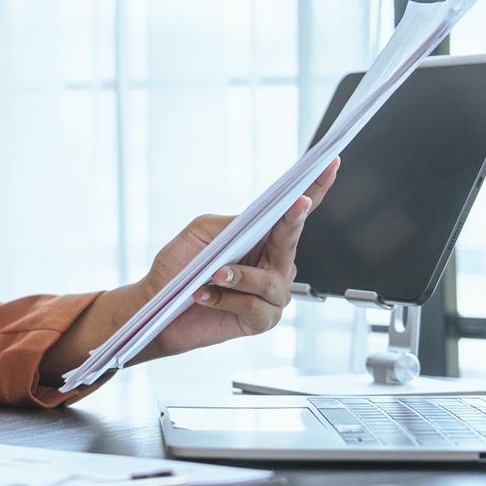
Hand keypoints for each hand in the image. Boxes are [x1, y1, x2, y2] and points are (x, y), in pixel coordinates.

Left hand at [139, 157, 338, 358]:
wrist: (156, 304)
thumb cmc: (178, 267)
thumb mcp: (201, 232)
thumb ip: (233, 223)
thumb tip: (259, 219)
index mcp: (261, 239)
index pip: (291, 213)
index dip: (315, 188)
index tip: (329, 165)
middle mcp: (272, 265)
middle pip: (292, 240)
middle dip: (294, 219)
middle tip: (297, 203)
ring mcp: (270, 295)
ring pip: (271, 281)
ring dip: (240, 276)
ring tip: (213, 274)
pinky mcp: (260, 320)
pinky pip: (254, 307)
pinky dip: (226, 299)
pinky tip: (204, 295)